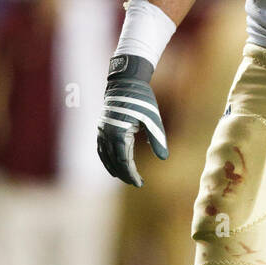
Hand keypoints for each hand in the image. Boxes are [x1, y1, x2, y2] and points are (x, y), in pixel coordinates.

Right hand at [97, 53, 167, 187]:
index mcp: (118, 133)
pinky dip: (106, 159)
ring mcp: (101, 131)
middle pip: (114, 162)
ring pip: (105, 156)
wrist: (125, 82)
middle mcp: (106, 134)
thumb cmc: (141, 99)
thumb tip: (164, 158)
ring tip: (126, 177)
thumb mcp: (153, 119)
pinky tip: (114, 164)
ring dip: (114, 168)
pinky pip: (101, 149)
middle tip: (136, 183)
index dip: (131, 174)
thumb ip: (157, 139)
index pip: (124, 161)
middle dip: (125, 174)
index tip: (140, 183)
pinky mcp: (101, 128)